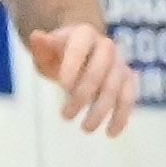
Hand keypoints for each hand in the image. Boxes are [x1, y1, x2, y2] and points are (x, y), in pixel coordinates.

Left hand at [29, 19, 136, 136]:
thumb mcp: (45, 51)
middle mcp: (106, 46)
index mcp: (84, 34)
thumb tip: (37, 36)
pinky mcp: (128, 80)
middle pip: (98, 73)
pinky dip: (121, 117)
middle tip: (65, 116)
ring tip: (85, 129)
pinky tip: (111, 133)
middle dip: (82, 96)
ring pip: (114, 89)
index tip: (62, 84)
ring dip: (100, 111)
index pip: (79, 49)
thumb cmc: (58, 54)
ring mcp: (120, 63)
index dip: (73, 65)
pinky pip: (128, 99)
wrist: (79, 53)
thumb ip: (41, 48)